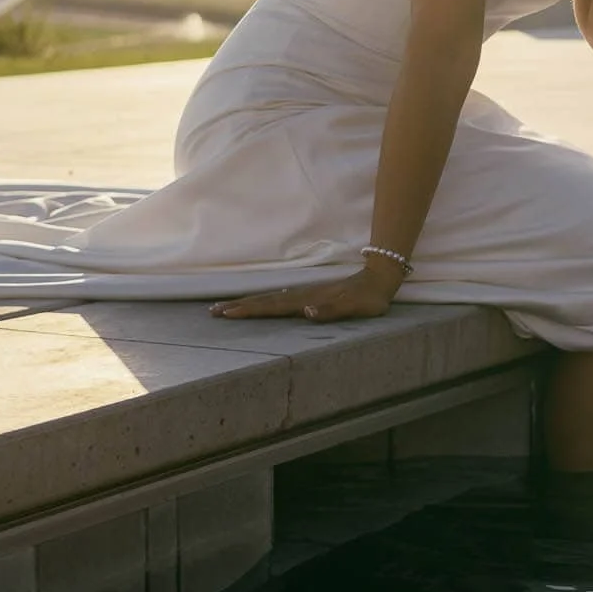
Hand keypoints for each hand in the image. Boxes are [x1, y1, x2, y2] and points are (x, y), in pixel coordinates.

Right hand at [211, 254, 405, 322]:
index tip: (227, 313)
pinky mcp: (310, 296)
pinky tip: (258, 305)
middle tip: (213, 311)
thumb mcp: (354, 307)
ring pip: (270, 299)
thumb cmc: (368, 298)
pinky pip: (279, 300)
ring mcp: (304, 295)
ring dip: (248, 303)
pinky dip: (264, 303)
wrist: (379, 278)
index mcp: (306, 300)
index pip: (272, 306)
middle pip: (264, 301)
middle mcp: (301, 296)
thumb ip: (331, 309)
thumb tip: (307, 312)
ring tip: (227, 307)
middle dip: (239, 306)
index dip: (249, 310)